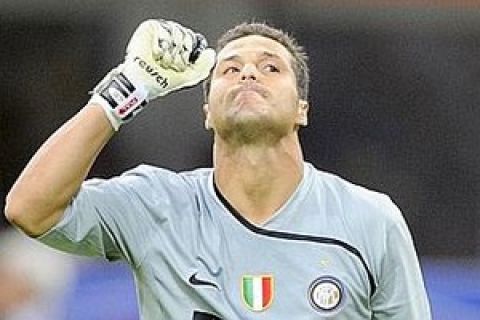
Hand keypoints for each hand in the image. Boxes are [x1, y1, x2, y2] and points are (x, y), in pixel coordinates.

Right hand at [90, 19, 215, 129]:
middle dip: (178, 57)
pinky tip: (154, 54)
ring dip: (168, 53)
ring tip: (160, 61)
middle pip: (186, 38)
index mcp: (183, 47)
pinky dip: (160, 47)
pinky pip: (164, 31)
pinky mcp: (150, 28)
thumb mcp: (188, 77)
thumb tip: (211, 53)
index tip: (178, 67)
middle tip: (168, 65)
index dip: (188, 57)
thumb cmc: (161, 81)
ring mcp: (162, 31)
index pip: (195, 43)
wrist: (141, 83)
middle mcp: (173, 37)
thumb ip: (203, 67)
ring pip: (176, 34)